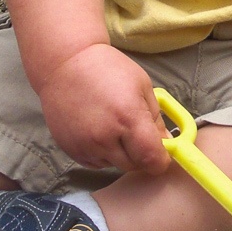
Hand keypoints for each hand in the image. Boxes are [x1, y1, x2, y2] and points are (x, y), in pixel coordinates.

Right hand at [36, 43, 170, 174]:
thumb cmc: (107, 68)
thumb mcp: (142, 86)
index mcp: (128, 118)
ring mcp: (85, 146)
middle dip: (140, 154)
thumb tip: (167, 144)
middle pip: (133, 166)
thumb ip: (156, 120)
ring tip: (111, 125)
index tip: (161, 153)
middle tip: (135, 132)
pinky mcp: (70, 149)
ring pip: (113, 165)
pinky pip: (95, 162)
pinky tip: (96, 129)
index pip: (152, 159)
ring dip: (119, 153)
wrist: (64, 64)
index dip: (160, 160)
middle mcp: (105, 137)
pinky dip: (101, 153)